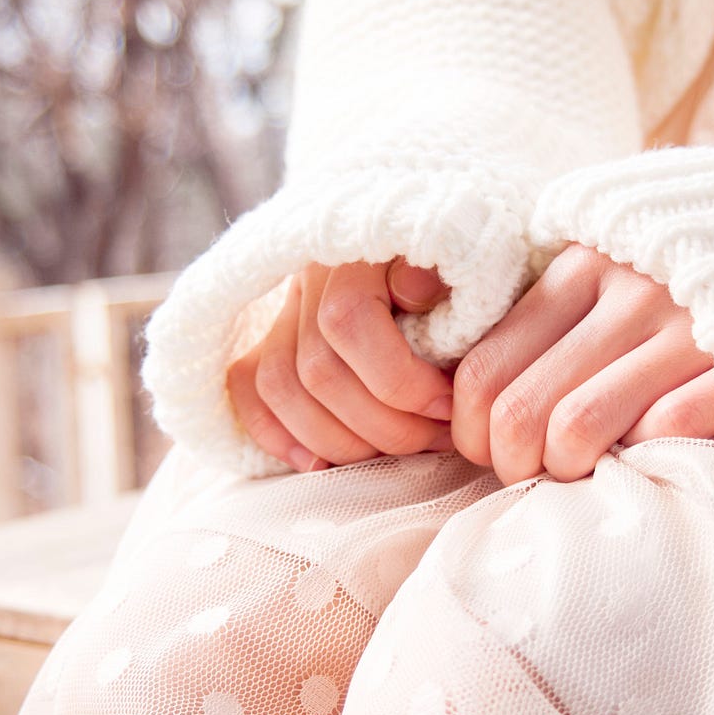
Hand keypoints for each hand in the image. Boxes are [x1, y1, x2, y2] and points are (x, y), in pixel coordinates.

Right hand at [227, 258, 452, 471]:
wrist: (442, 253)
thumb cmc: (461, 273)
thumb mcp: (467, 263)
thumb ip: (447, 273)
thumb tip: (415, 289)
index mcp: (356, 251)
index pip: (347, 321)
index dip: (399, 381)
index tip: (448, 407)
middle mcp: (307, 275)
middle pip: (317, 370)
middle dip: (383, 424)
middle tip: (434, 438)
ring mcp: (282, 310)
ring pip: (280, 389)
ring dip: (341, 441)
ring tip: (398, 450)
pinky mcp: (266, 338)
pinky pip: (246, 390)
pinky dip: (279, 435)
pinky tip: (324, 462)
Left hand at [453, 244, 713, 484]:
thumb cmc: (699, 271)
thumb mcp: (617, 258)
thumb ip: (552, 308)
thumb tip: (469, 393)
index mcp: (584, 264)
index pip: (485, 366)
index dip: (468, 427)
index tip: (484, 447)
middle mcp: (629, 293)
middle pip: (520, 409)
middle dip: (506, 463)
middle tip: (525, 473)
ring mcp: (689, 331)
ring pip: (577, 430)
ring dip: (561, 472)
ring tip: (577, 472)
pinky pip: (661, 434)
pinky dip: (639, 459)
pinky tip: (644, 455)